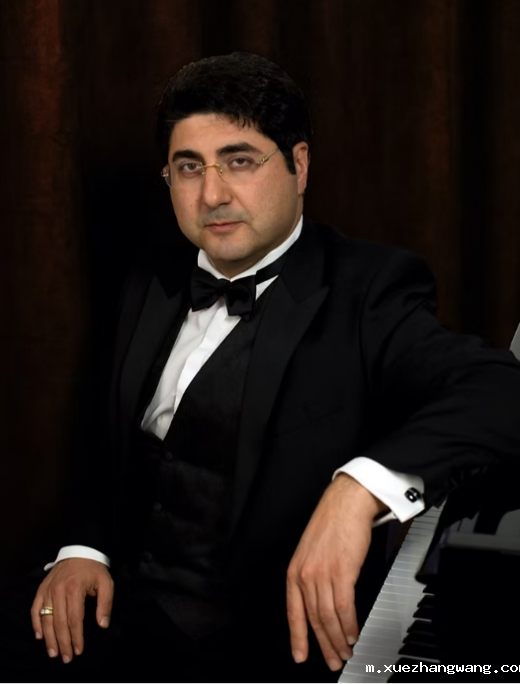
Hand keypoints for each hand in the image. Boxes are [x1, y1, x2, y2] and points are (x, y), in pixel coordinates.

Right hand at [30, 558, 113, 663]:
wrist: (80, 551)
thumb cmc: (94, 569)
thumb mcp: (106, 582)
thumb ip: (105, 604)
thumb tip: (102, 625)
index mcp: (75, 589)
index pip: (74, 619)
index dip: (76, 637)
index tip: (78, 650)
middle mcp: (59, 591)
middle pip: (59, 622)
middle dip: (63, 642)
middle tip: (66, 658)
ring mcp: (48, 590)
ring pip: (46, 619)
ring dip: (49, 638)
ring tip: (53, 652)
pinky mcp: (42, 589)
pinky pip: (35, 609)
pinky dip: (36, 623)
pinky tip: (40, 636)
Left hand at [286, 474, 386, 670]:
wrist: (347, 501)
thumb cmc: (332, 522)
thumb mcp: (312, 551)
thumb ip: (312, 575)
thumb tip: (321, 601)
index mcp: (295, 570)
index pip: (293, 611)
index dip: (297, 637)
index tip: (299, 655)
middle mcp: (305, 574)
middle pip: (313, 619)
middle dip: (323, 644)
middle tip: (332, 660)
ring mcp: (322, 573)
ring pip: (328, 617)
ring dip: (338, 639)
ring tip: (345, 651)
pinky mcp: (342, 571)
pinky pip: (344, 607)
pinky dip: (349, 625)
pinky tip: (353, 634)